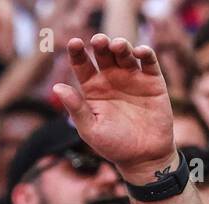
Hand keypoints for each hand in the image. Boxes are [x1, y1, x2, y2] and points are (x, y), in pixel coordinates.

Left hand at [53, 35, 175, 182]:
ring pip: (125, 54)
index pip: (82, 65)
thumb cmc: (113, 146)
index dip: (77, 53)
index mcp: (93, 89)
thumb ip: (75, 108)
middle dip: (100, 44)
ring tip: (117, 45)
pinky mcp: (152, 81)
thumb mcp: (90, 129)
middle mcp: (111, 80)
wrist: (144, 158)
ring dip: (121, 46)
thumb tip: (56, 87)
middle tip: (98, 41)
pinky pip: (149, 62)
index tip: (74, 43)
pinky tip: (139, 52)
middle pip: (103, 55)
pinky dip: (145, 53)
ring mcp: (132, 78)